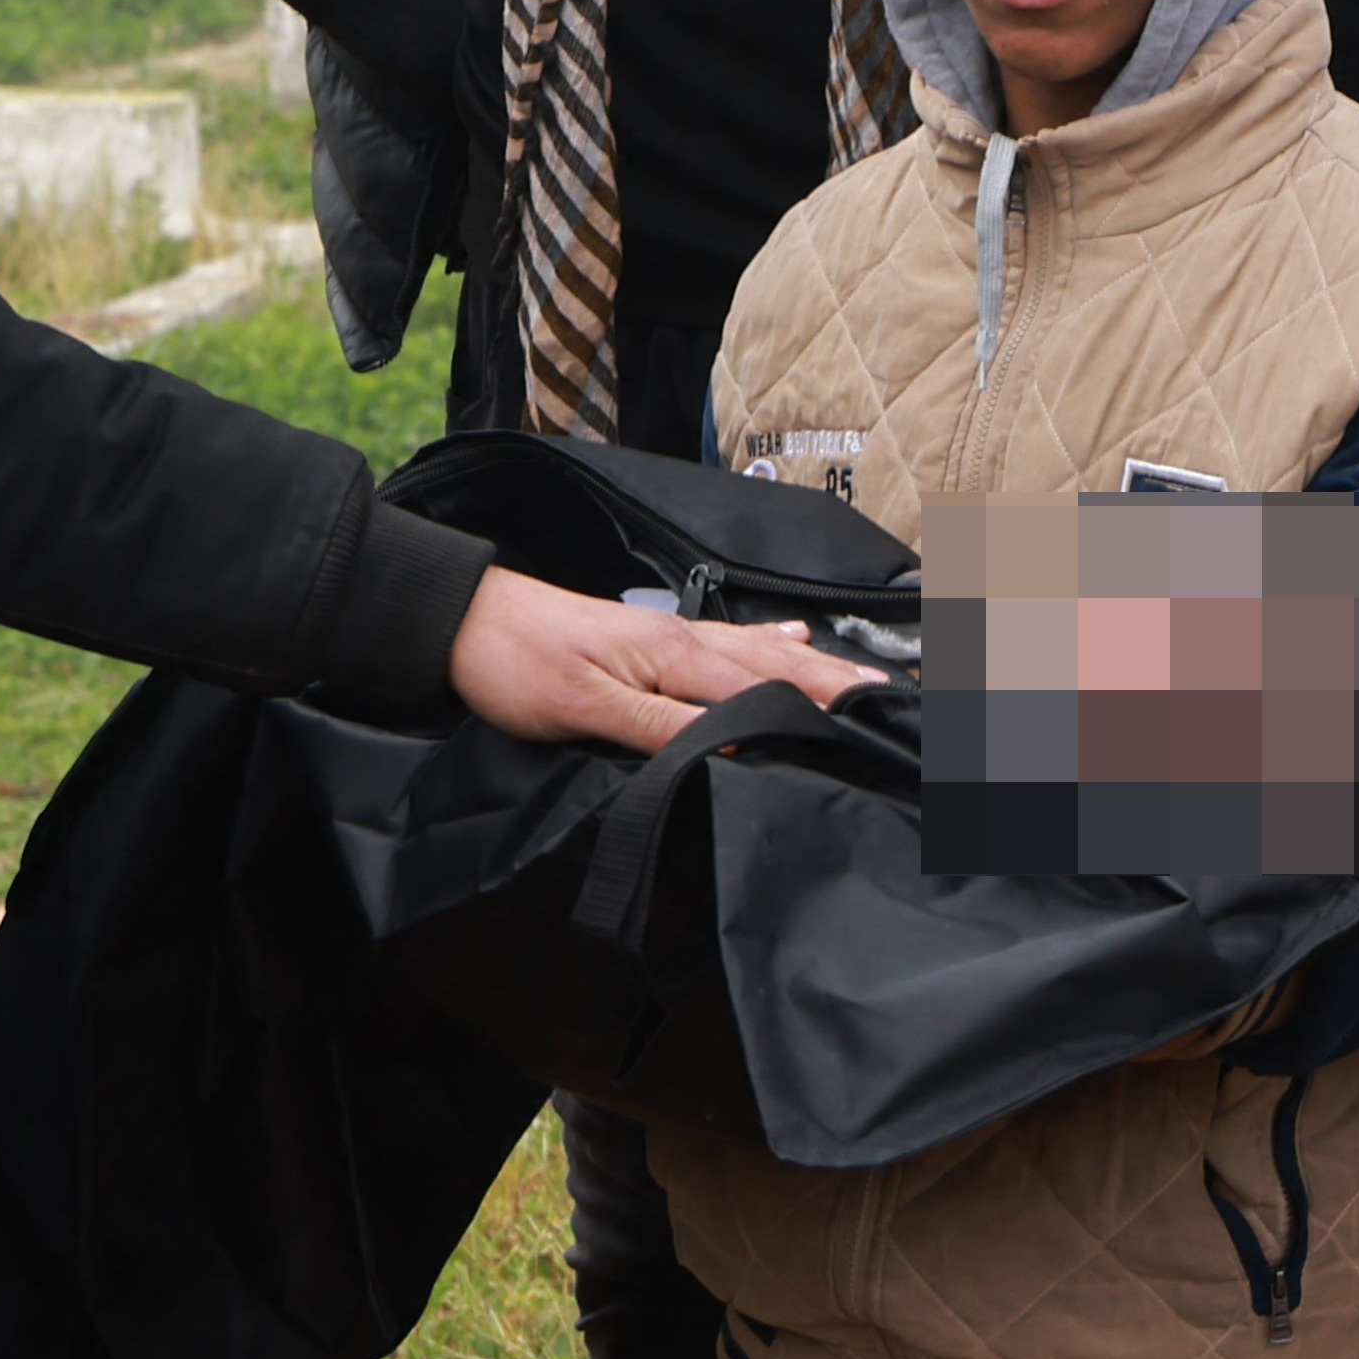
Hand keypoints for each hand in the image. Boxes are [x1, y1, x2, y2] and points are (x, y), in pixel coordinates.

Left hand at [445, 571, 848, 753]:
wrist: (460, 618)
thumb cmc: (515, 663)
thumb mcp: (587, 708)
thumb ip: (666, 727)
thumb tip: (741, 741)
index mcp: (678, 657)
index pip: (770, 686)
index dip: (827, 706)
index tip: (880, 721)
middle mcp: (685, 639)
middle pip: (782, 663)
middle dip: (842, 682)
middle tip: (899, 701)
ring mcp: (670, 635)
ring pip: (763, 650)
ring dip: (820, 664)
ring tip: (868, 678)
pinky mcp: (650, 637)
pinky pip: (729, 640)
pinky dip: (771, 641)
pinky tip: (793, 636)